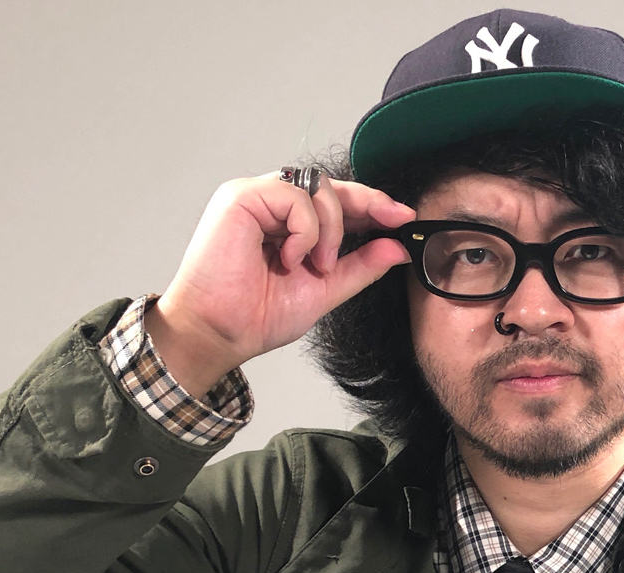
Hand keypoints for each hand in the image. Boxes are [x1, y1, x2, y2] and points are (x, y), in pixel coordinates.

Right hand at [145, 172, 414, 396]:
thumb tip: (397, 248)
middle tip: (391, 224)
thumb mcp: (324, 290)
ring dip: (331, 230)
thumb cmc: (256, 317)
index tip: (403, 218)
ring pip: (316, 187)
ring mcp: (254, 197)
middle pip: (330, 185)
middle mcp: (270, 204)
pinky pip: (294, 197)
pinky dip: (305, 231)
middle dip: (367, 203)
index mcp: (286, 224)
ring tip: (318, 266)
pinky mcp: (241, 197)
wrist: (220, 334)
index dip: (371, 205)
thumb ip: (359, 267)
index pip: (336, 202)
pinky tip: (291, 259)